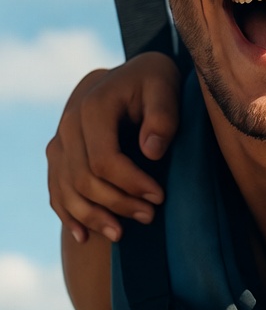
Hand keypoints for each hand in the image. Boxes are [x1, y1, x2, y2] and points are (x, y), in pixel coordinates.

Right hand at [46, 52, 180, 243]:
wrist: (132, 73)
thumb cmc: (154, 80)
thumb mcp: (165, 86)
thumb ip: (162, 115)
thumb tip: (151, 152)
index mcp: (93, 107)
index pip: (104, 159)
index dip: (130, 183)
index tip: (159, 196)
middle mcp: (68, 125)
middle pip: (83, 179)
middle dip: (117, 203)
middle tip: (149, 216)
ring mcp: (60, 141)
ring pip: (66, 189)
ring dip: (92, 216)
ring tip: (121, 234)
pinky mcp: (59, 153)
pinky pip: (55, 189)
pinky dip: (68, 214)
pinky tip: (84, 235)